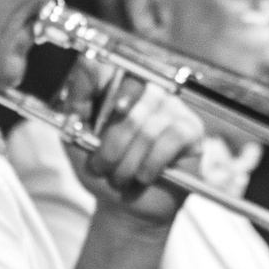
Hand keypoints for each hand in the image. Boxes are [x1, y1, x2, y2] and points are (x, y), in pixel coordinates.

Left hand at [72, 69, 206, 228]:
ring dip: (128, 163)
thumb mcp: (77, 136)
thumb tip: (87, 62)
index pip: (120, 67)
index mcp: (120, 87)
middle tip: (103, 167)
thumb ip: (78, 99)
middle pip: (130, 107)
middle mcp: (149, 91)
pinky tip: (144, 176)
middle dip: (111, 146)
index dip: (114, 84)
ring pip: (148, 129)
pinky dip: (151, 164)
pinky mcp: (192, 129)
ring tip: (121, 178)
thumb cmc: (102, 168)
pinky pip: (171, 139)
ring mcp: (173, 108)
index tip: (112, 109)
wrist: (125, 205)